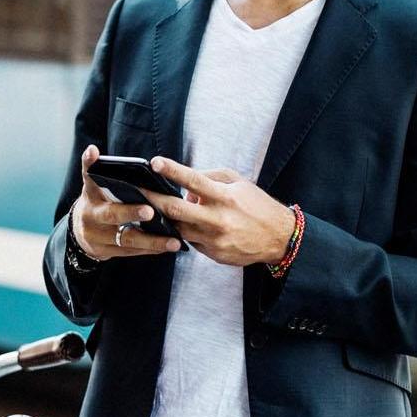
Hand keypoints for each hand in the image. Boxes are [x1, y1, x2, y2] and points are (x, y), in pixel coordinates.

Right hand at [71, 146, 183, 259]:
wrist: (81, 233)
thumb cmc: (101, 202)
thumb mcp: (99, 187)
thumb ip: (110, 175)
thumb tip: (135, 162)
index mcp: (90, 193)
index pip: (88, 175)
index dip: (89, 163)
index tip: (93, 150)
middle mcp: (90, 214)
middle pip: (111, 214)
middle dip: (131, 213)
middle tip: (150, 211)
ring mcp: (96, 236)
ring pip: (126, 239)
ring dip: (151, 240)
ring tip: (174, 240)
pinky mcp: (104, 251)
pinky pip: (131, 252)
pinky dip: (150, 249)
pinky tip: (168, 247)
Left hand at [140, 156, 294, 266]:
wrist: (279, 238)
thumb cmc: (257, 205)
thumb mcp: (238, 183)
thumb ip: (210, 178)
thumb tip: (186, 186)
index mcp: (225, 197)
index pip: (193, 180)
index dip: (172, 170)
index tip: (154, 163)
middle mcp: (218, 219)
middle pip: (175, 210)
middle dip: (153, 199)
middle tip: (138, 191)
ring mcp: (214, 239)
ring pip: (178, 229)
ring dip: (164, 220)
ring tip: (152, 210)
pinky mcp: (214, 254)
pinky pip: (191, 241)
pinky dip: (183, 232)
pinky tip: (179, 226)